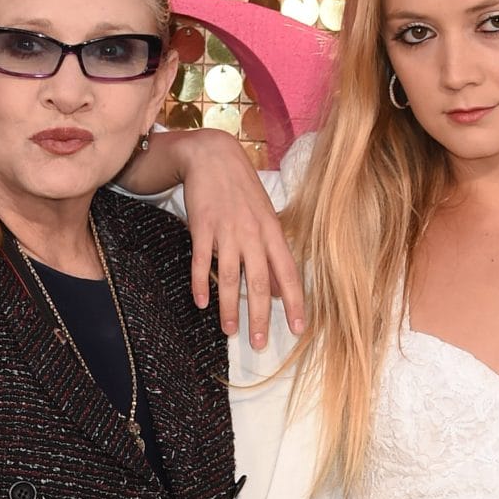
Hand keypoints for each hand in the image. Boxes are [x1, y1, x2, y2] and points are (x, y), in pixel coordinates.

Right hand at [168, 129, 305, 346]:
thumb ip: (272, 254)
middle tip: (258, 343)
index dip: (294, 303)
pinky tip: (201, 304)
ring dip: (229, 307)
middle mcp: (252, 234)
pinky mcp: (202, 227)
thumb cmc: (242, 190)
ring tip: (231, 331)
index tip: (298, 330)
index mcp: (272, 232)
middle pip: (258, 282)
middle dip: (259, 316)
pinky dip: (200, 284)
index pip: (288, 273)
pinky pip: (201, 261)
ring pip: (229, 277)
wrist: (212, 155)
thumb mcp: (265, 218)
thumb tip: (280, 291)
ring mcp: (226, 231)